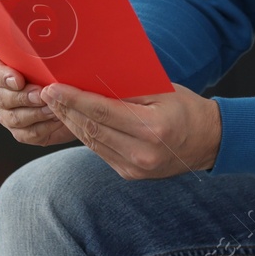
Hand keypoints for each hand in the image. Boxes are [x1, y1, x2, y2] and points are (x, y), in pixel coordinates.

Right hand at [0, 55, 72, 146]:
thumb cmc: (58, 72)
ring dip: (36, 113)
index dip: (2, 76)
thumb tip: (49, 51)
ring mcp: (7, 114)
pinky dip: (44, 127)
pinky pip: (27, 133)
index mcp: (0, 69)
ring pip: (13, 118)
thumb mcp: (51, 58)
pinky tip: (57, 118)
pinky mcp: (20, 132)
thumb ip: (43, 54)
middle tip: (41, 94)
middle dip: (23, 97)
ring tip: (54, 106)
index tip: (18, 80)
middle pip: (0, 97)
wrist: (72, 97)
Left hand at [41, 82, 220, 178]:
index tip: (53, 89)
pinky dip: (85, 135)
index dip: (74, 100)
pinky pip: (100, 152)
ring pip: (92, 143)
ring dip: (70, 123)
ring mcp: (134, 169)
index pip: (102, 113)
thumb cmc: (186, 108)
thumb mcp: (162, 91)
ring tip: (55, 105)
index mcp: (152, 129)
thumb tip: (91, 81)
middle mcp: (141, 154)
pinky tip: (74, 120)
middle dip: (66, 110)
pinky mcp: (130, 174)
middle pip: (92, 129)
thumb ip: (128, 90)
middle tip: (46, 93)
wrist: (209, 142)